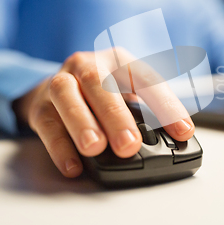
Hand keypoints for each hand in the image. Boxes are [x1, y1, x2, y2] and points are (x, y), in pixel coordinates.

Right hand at [13, 48, 193, 177]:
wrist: (63, 83)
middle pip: (100, 83)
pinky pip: (46, 122)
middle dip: (115, 115)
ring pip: (67, 95)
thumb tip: (177, 136)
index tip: (183, 131)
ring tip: (95, 148)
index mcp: (119, 59)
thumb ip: (149, 110)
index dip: (166, 104)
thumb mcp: (130, 90)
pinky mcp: (40, 103)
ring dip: (82, 123)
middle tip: (129, 144)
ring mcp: (61, 80)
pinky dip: (59, 146)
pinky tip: (73, 165)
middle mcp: (89, 64)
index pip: (146, 77)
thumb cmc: (105, 90)